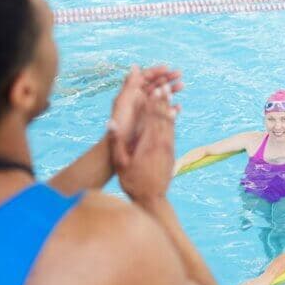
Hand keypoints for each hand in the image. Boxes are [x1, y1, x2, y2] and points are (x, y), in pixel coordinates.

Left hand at [108, 65, 182, 154]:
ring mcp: (146, 110)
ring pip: (160, 96)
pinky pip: (163, 111)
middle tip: (180, 74)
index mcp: (131, 94)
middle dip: (167, 78)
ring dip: (171, 89)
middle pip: (154, 84)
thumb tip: (135, 66)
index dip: (155, 71)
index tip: (167, 68)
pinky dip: (171, 107)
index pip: (144, 77)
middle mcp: (139, 100)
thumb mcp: (124, 104)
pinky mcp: (152, 121)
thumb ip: (130, 86)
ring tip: (183, 85)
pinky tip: (179, 107)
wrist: (120, 149)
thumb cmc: (120, 127)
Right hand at [110, 68, 178, 201]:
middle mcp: (161, 144)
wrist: (152, 199)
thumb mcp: (120, 163)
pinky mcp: (171, 154)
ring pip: (170, 124)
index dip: (153, 103)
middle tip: (165, 85)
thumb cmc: (132, 181)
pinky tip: (173, 114)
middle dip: (163, 101)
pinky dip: (173, 121)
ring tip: (170, 94)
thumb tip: (111, 122)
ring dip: (169, 108)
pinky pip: (173, 133)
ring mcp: (168, 149)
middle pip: (163, 117)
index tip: (153, 89)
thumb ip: (116, 142)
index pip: (151, 118)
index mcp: (148, 144)